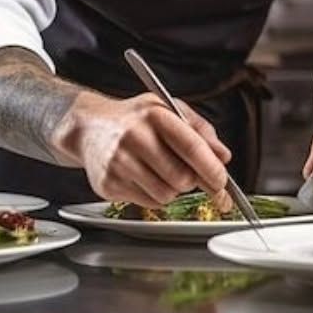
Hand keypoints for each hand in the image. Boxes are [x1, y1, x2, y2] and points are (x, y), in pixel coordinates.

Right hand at [53, 91, 232, 209]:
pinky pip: (148, 203)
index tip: (222, 181)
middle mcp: (134, 137)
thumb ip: (200, 130)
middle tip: (188, 173)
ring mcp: (119, 162)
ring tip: (161, 171)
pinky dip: (155, 196)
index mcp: (154, 115)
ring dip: (173, 189)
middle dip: (192, 180)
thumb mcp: (168, 109)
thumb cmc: (134, 118)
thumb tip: (223, 156)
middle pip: (181, 178)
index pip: (191, 147)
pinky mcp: (108, 184)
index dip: (211, 169)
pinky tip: (144, 178)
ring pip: (166, 195)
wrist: (89, 127)